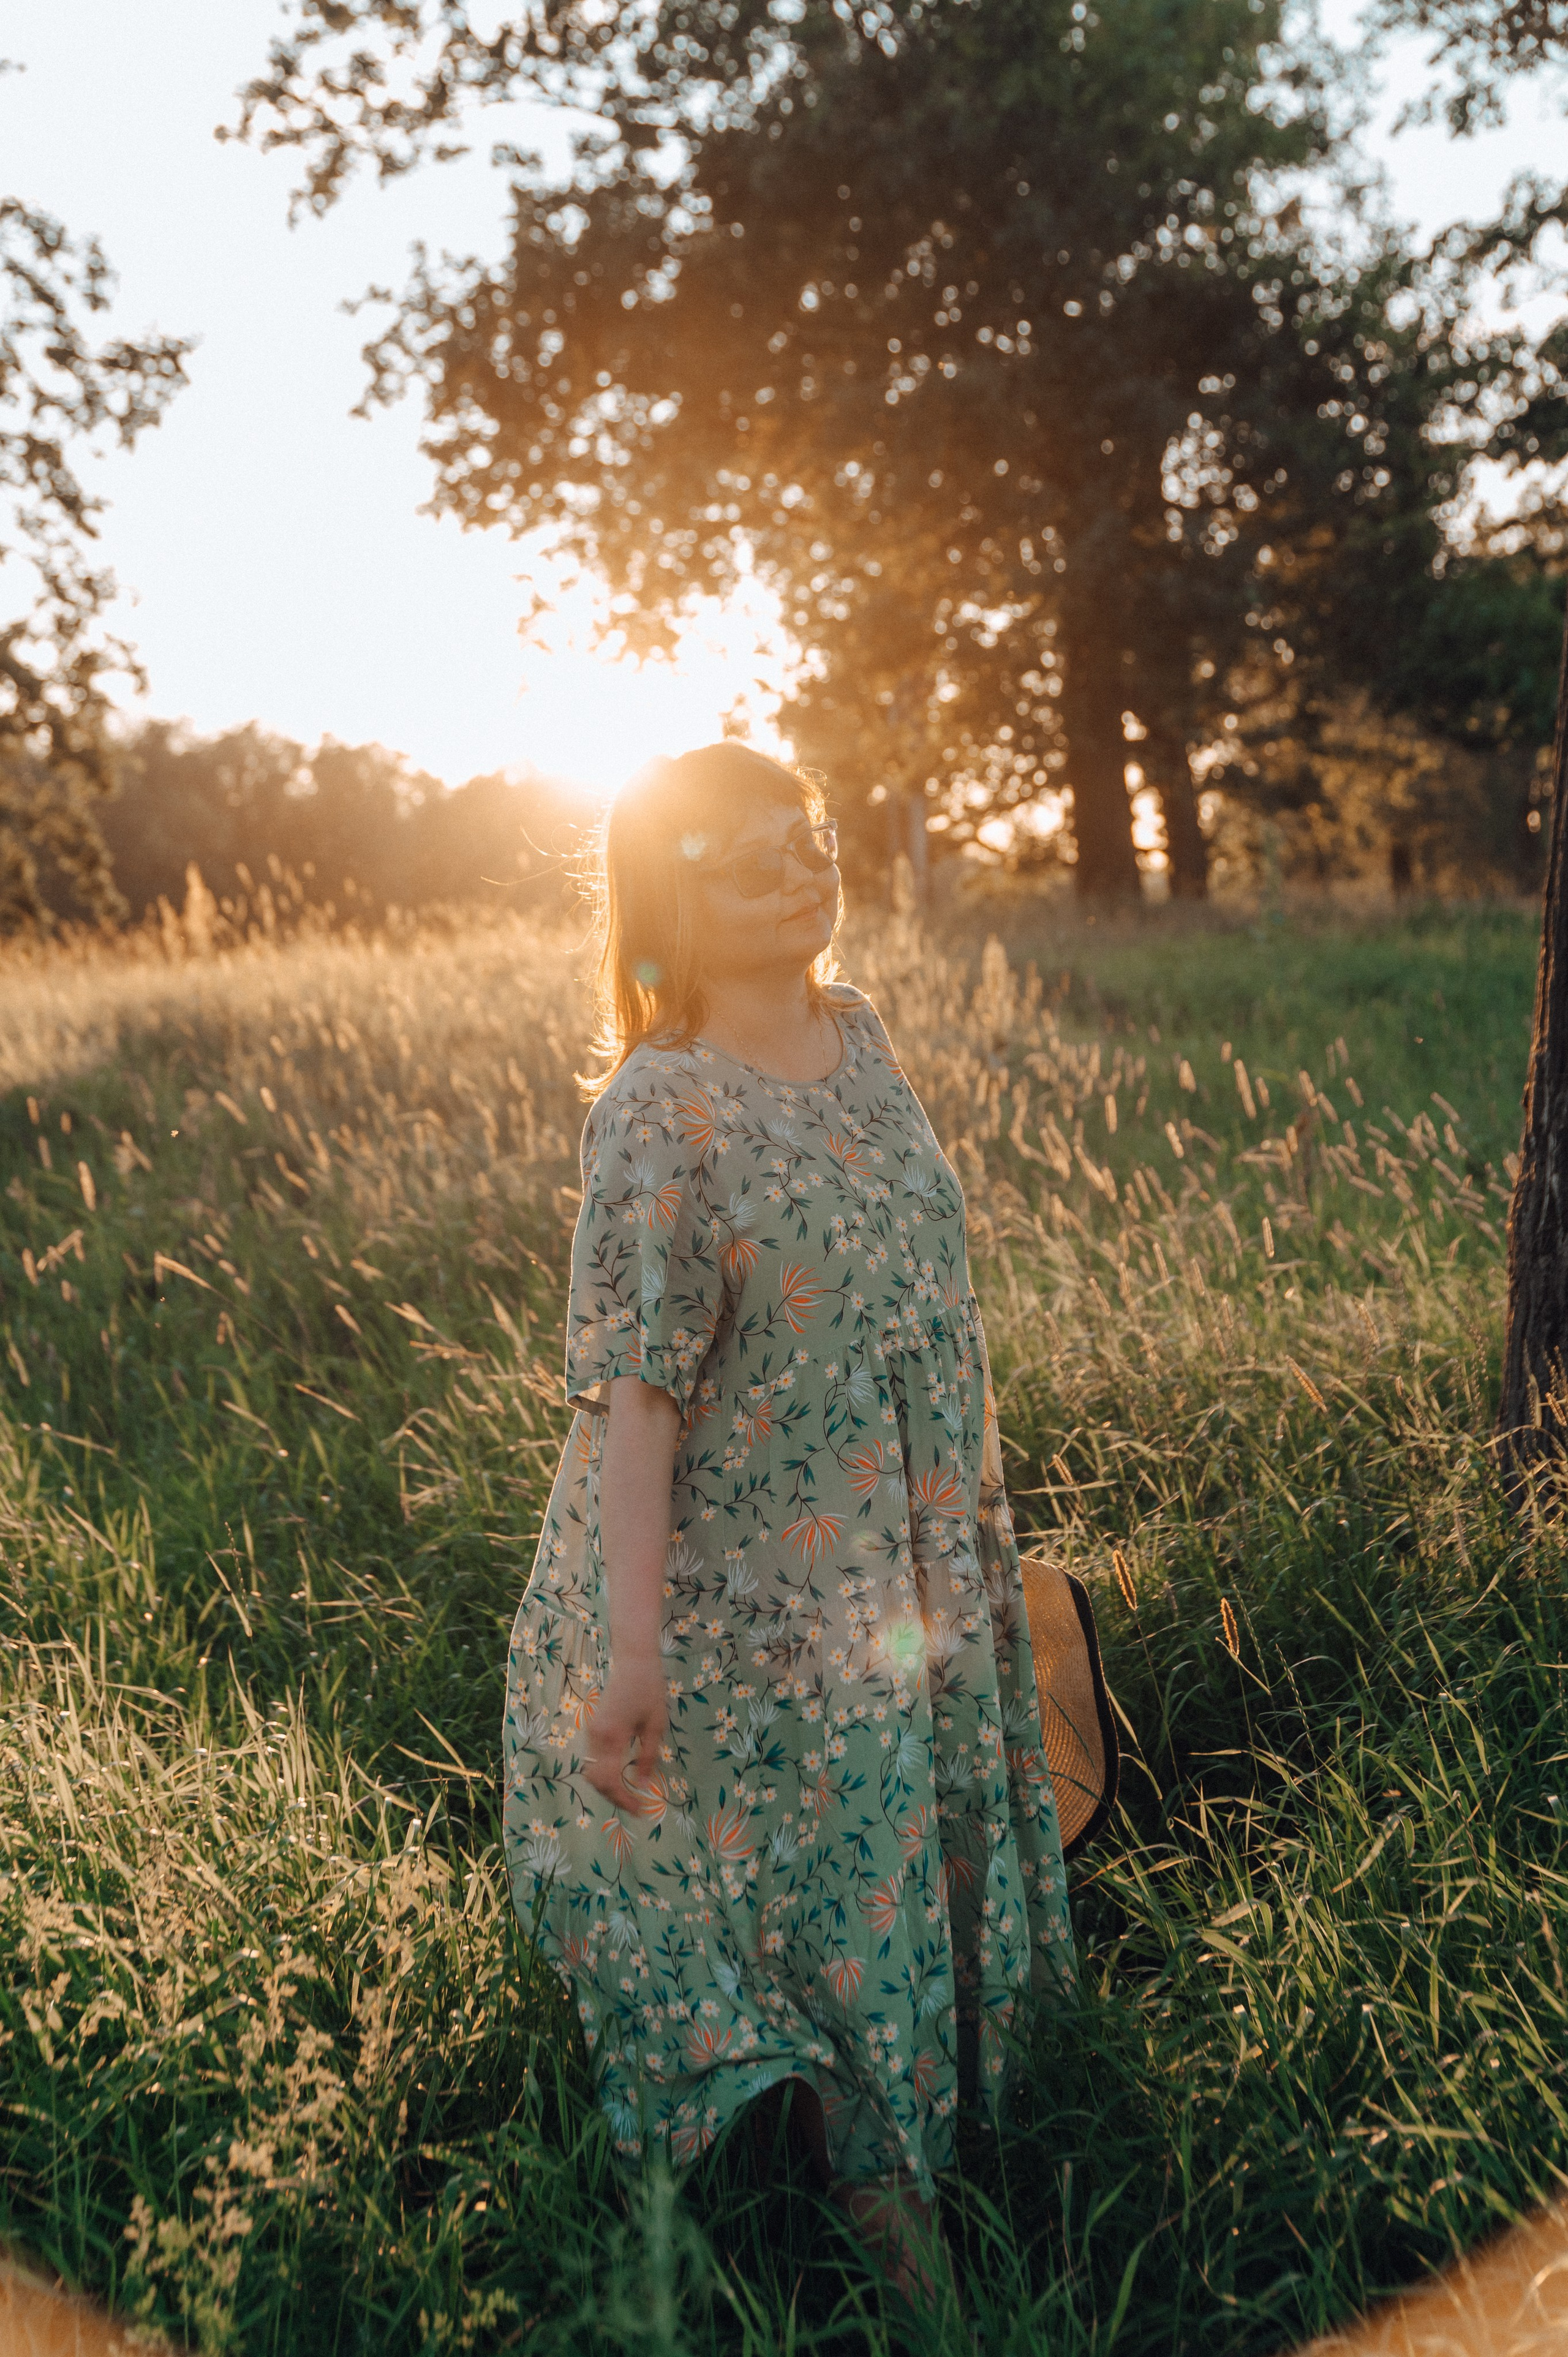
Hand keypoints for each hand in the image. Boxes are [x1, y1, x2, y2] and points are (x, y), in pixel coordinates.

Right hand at [583, 1648, 666, 1810]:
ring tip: (628, 1794)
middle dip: (613, 1797)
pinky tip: (620, 1777)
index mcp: (613, 1736)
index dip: (623, 1799)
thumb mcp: (656, 1726)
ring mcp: (591, 1731)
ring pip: (590, 1771)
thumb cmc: (650, 1690)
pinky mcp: (591, 1728)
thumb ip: (648, 1758)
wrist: (633, 1662)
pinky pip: (592, 1759)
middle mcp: (596, 1736)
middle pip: (595, 1780)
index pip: (610, 1780)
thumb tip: (644, 1787)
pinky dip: (603, 1774)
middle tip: (634, 1805)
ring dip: (606, 1787)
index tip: (639, 1809)